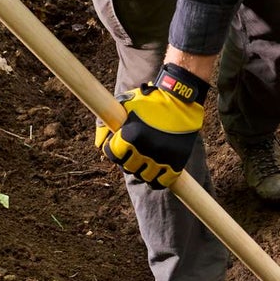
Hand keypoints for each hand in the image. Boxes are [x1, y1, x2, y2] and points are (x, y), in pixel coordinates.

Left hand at [96, 63, 209, 186]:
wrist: (181, 99)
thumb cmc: (150, 100)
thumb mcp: (125, 104)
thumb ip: (107, 122)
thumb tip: (98, 143)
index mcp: (130, 135)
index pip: (112, 155)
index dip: (114, 150)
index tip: (120, 146)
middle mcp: (144, 149)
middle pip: (128, 168)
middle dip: (128, 160)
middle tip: (134, 152)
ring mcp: (161, 157)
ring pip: (144, 176)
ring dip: (143, 170)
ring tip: (146, 160)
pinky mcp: (176, 162)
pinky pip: (162, 181)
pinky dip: (158, 179)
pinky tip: (157, 172)